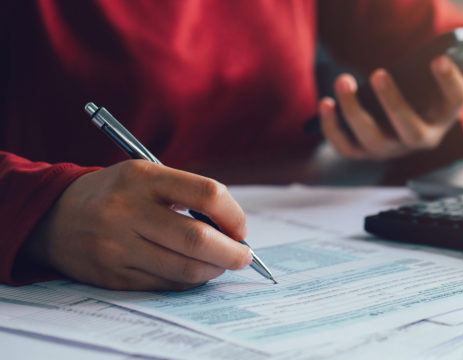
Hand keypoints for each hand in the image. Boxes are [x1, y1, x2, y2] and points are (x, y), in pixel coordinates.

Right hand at [24, 160, 251, 290]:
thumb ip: (187, 195)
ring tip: (220, 264)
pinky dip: (188, 281)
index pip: (207, 194)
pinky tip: (194, 272)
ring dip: (213, 270)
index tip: (241, 228)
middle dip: (231, 253)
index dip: (234, 215)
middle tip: (244, 257)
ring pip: (184, 269)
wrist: (54, 217)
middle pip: (197, 239)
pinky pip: (165, 284)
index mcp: (143, 177)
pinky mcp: (113, 275)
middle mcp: (128, 211)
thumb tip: (233, 230)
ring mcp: (118, 246)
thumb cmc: (116, 194)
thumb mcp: (145, 175)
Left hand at [319, 53, 462, 159]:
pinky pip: (344, 146)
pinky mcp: (362, 152)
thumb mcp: (447, 85)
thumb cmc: (425, 98)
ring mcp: (389, 149)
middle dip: (393, 103)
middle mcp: (418, 139)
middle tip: (379, 72)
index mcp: (445, 118)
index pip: (455, 102)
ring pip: (371, 138)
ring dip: (353, 111)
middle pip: (409, 129)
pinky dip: (331, 127)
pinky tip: (324, 103)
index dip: (450, 81)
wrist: (400, 124)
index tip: (439, 57)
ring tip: (342, 80)